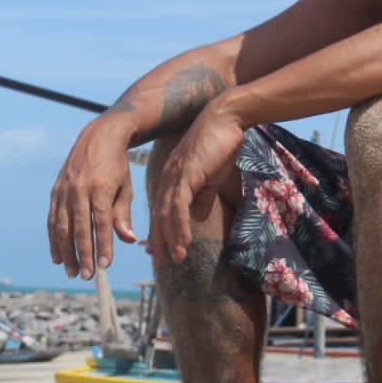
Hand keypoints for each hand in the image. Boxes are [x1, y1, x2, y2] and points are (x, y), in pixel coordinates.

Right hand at [48, 116, 139, 279]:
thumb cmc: (117, 166)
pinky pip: (52, 220)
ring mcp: (64, 190)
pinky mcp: (55, 191)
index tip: (106, 265)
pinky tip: (58, 257)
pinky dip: (54, 240)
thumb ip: (124, 214)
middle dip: (83, 254)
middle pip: (79, 227)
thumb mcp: (126, 187)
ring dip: (66, 252)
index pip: (102, 221)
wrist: (98, 137)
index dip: (103, 244)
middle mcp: (79, 189)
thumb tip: (129, 240)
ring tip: (72, 272)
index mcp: (100, 187)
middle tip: (87, 276)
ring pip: (62, 227)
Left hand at [150, 99, 245, 268]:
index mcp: (172, 179)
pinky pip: (180, 206)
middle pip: (159, 215)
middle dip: (159, 241)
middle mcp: (168, 179)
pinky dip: (180, 226)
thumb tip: (197, 217)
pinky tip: (184, 241)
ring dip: (171, 238)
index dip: (159, 231)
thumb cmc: (220, 145)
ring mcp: (175, 178)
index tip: (157, 250)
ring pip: (168, 214)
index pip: (162, 210)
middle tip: (158, 263)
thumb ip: (203, 196)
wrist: (224, 120)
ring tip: (176, 258)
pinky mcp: (186, 176)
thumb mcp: (211, 176)